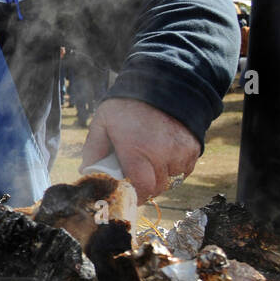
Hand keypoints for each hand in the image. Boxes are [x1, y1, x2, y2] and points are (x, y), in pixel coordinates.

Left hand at [80, 98, 199, 201]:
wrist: (163, 85)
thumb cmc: (128, 105)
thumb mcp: (103, 122)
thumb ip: (93, 149)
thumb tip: (87, 171)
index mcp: (137, 149)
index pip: (141, 187)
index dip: (134, 195)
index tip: (126, 194)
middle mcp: (162, 153)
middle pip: (156, 188)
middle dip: (144, 188)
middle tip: (134, 180)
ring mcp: (180, 152)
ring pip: (171, 181)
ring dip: (159, 179)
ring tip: (148, 164)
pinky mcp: (193, 149)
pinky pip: (183, 171)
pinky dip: (173, 170)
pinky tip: (162, 158)